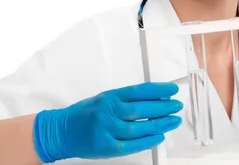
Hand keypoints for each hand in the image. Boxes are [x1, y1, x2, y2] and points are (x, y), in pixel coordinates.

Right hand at [33, 82, 182, 161]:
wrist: (60, 131)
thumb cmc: (85, 114)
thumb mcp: (104, 99)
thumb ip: (126, 100)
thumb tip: (155, 99)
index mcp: (110, 97)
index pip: (140, 91)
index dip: (159, 90)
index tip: (173, 90)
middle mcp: (108, 112)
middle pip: (142, 109)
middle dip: (164, 108)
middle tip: (177, 106)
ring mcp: (106, 130)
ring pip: (139, 128)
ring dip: (160, 124)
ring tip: (174, 121)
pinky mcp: (105, 147)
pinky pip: (131, 144)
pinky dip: (148, 141)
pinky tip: (159, 136)